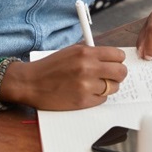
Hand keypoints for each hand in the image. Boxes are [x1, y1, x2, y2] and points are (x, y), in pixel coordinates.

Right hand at [3, 44, 126, 110]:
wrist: (31, 82)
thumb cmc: (50, 67)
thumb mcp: (71, 51)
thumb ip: (91, 53)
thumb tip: (110, 57)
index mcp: (86, 52)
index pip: (118, 55)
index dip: (118, 60)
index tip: (115, 63)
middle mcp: (88, 68)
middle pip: (121, 72)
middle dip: (117, 74)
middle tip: (111, 76)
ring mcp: (86, 85)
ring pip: (113, 87)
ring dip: (108, 87)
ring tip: (95, 85)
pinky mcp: (83, 101)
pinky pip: (102, 99)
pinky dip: (97, 97)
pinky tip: (86, 92)